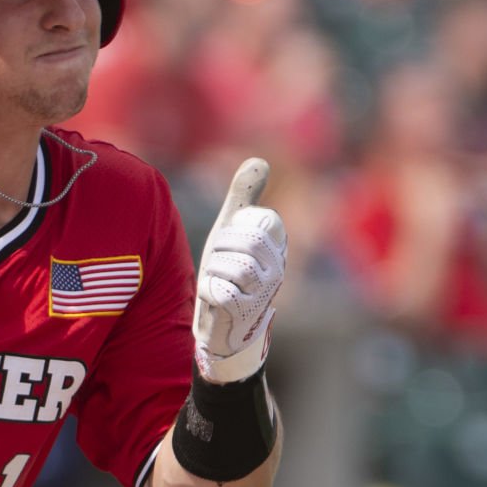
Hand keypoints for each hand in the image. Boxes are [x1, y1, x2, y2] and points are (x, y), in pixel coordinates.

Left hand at [192, 157, 286, 383]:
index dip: (236, 229)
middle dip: (221, 249)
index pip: (261, 221)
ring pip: (232, 265)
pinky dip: (207, 291)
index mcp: (278, 246)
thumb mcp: (231, 231)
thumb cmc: (227, 273)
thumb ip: (244, 197)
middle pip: (245, 241)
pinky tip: (212, 298)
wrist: (220, 327)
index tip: (230, 245)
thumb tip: (260, 160)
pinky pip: (220, 290)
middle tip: (218, 263)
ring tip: (216, 281)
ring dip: (213, 271)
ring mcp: (265, 293)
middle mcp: (279, 269)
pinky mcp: (245, 313)